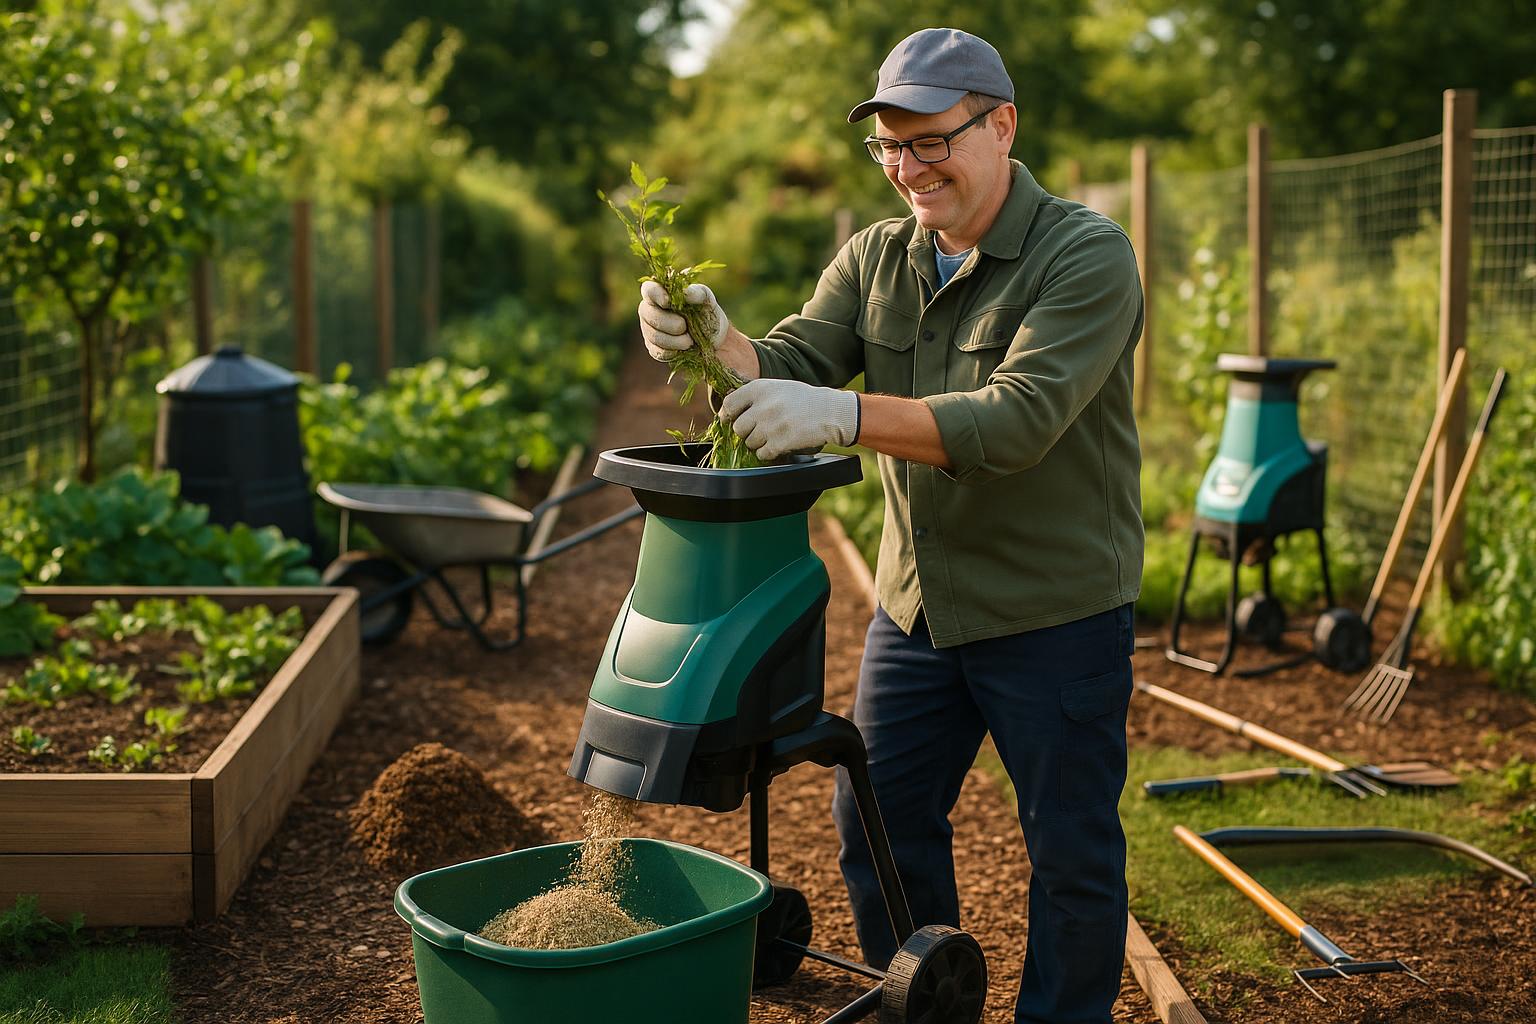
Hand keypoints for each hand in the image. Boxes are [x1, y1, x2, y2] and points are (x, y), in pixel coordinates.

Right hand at [638, 280, 727, 361]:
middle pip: (648, 314)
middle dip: (669, 322)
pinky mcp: (654, 349)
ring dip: (675, 339)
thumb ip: (698, 293)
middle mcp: (650, 311)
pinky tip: (684, 348)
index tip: (667, 302)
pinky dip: (674, 351)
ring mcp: (650, 331)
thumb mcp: (707, 301)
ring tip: (690, 340)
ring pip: (654, 335)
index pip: (649, 289)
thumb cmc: (706, 314)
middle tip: (685, 326)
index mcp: (660, 293)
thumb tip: (686, 293)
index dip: (655, 294)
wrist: (713, 341)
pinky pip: (659, 352)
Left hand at [718, 378, 859, 460]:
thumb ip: (755, 396)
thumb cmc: (804, 399)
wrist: (830, 411)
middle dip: (746, 432)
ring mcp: (771, 425)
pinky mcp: (780, 442)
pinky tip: (778, 445)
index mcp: (760, 389)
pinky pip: (762, 454)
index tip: (730, 420)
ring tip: (773, 436)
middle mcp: (763, 406)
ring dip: (759, 443)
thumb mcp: (778, 388)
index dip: (727, 415)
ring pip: (750, 443)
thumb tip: (730, 409)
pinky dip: (768, 453)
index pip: (729, 404)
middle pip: (738, 428)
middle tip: (759, 430)